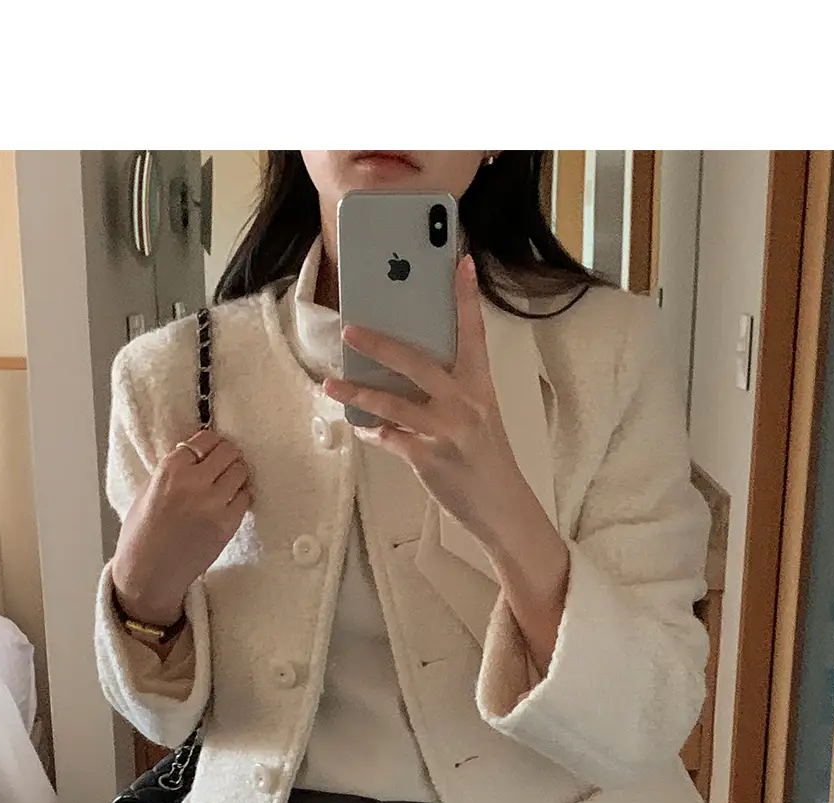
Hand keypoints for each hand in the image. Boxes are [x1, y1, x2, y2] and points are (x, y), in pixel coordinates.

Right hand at [112, 428, 251, 624]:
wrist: (148, 574)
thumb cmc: (142, 534)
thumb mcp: (148, 490)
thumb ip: (173, 469)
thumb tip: (196, 456)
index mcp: (169, 469)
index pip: (205, 439)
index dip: (211, 444)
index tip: (211, 450)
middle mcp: (194, 482)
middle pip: (228, 452)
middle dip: (227, 455)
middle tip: (224, 463)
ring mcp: (213, 504)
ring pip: (241, 472)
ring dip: (237, 474)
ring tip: (228, 482)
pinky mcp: (227, 525)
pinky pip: (245, 498)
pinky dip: (241, 496)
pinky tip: (231, 501)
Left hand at [323, 254, 536, 555]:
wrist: (503, 509)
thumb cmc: (487, 460)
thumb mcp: (478, 418)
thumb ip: (449, 394)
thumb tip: (404, 375)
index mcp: (480, 387)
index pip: (473, 335)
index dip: (466, 299)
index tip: (461, 263)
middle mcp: (466, 404)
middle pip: (418, 364)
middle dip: (381, 345)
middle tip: (350, 330)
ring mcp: (448, 432)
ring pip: (394, 405)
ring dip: (358, 394)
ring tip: (330, 384)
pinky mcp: (431, 460)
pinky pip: (391, 441)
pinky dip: (373, 434)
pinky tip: (361, 428)